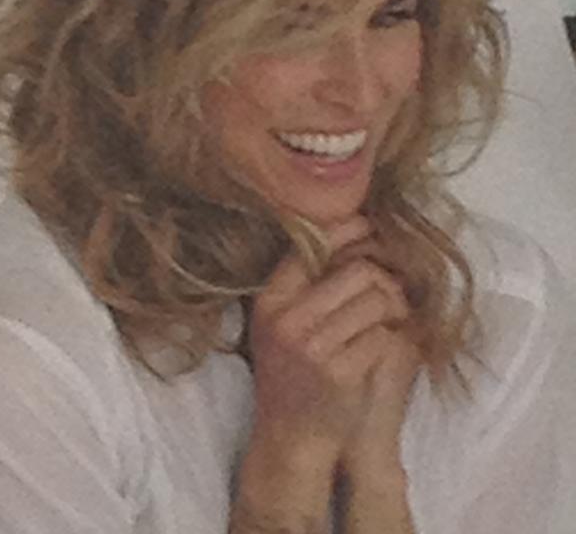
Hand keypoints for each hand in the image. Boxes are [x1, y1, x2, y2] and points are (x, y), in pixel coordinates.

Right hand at [248, 215, 410, 465]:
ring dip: (393, 308)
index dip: (347, 229)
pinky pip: (383, 335)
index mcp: (270, 301)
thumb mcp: (282, 322)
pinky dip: (390, 339)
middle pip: (358, 271)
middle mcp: (287, 321)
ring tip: (391, 318)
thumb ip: (304, 283)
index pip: (312, 247)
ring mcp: (313, 348)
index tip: (368, 226)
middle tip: (391, 290)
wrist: (291, 437)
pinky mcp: (340, 372)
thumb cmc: (292, 371)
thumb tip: (349, 228)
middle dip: (382, 278)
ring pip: (377, 300)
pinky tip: (382, 347)